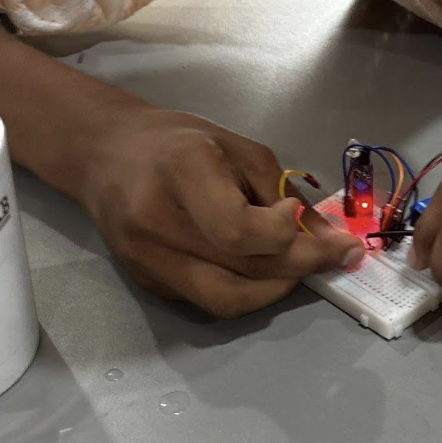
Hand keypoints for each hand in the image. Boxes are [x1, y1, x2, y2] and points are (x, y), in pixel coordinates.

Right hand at [77, 107, 364, 316]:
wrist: (107, 153)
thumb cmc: (180, 142)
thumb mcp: (239, 149)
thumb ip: (284, 194)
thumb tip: (328, 239)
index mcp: (181, 171)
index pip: (237, 229)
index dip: (282, 233)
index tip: (298, 216)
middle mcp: (155, 222)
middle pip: (241, 269)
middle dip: (300, 266)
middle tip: (334, 254)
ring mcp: (145, 259)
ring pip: (227, 300)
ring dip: (276, 289)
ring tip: (298, 266)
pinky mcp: (146, 282)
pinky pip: (208, 299)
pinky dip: (246, 289)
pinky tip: (261, 268)